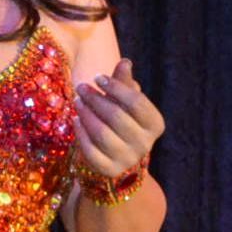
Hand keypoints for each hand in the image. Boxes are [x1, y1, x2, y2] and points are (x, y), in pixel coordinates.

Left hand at [73, 59, 164, 176]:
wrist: (117, 156)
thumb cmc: (122, 119)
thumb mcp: (125, 101)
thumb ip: (124, 83)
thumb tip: (125, 62)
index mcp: (155, 124)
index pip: (137, 102)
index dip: (116, 87)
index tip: (98, 77)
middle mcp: (145, 143)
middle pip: (116, 117)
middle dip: (95, 99)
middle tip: (80, 87)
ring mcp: (127, 158)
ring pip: (102, 134)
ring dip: (86, 114)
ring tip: (76, 102)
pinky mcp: (109, 169)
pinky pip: (90, 151)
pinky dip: (81, 133)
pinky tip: (76, 120)